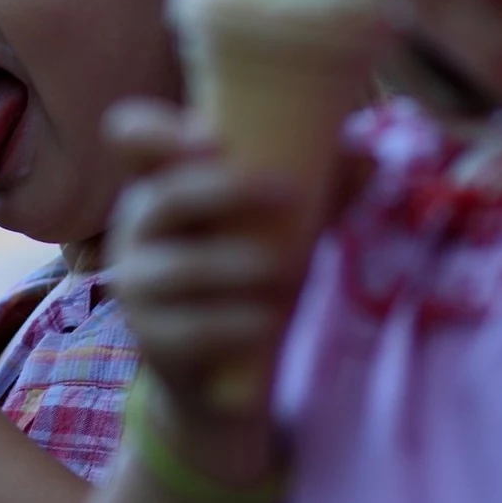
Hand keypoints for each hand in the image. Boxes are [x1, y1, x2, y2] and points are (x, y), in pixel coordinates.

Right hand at [105, 98, 367, 480]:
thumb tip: (370, 162)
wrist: (222, 373)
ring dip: (239, 265)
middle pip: (165, 197)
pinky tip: (267, 321)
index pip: (130, 137)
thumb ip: (320, 188)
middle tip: (291, 194)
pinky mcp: (152, 340)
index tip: (210, 138)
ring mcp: (137, 287)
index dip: (155, 129)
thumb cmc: (251, 275)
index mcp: (163, 184)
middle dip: (228, 191)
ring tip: (290, 272)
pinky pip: (189, 330)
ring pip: (180, 269)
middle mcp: (137, 228)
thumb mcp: (283, 224)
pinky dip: (234, 322)